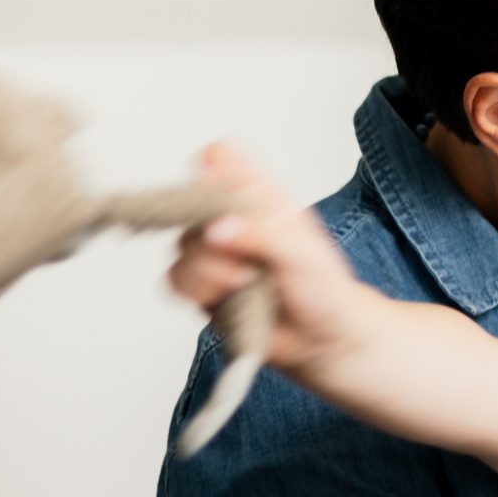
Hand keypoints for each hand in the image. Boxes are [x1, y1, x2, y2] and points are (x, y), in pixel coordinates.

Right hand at [167, 144, 371, 370]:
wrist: (322, 340)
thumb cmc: (323, 289)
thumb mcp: (303, 252)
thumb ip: (261, 234)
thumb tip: (217, 229)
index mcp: (260, 197)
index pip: (221, 156)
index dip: (213, 166)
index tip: (218, 194)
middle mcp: (232, 220)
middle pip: (188, 203)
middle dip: (209, 233)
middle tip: (236, 252)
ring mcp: (214, 253)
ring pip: (180, 247)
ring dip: (211, 270)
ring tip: (246, 283)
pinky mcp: (202, 287)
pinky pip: (174, 281)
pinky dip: (198, 292)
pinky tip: (229, 298)